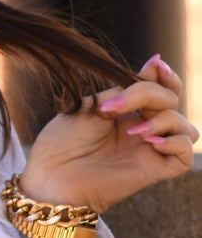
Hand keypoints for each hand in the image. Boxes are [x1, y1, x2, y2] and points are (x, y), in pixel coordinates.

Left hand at [19, 54, 198, 211]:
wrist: (50, 176)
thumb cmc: (62, 142)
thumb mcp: (92, 104)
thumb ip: (124, 87)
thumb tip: (156, 61)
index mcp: (128, 112)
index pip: (162, 88)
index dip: (166, 75)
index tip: (155, 65)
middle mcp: (142, 130)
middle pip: (172, 101)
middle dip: (149, 94)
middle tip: (114, 107)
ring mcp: (149, 151)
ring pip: (187, 128)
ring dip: (165, 120)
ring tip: (133, 130)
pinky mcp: (153, 171)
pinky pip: (185, 155)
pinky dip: (175, 142)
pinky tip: (149, 141)